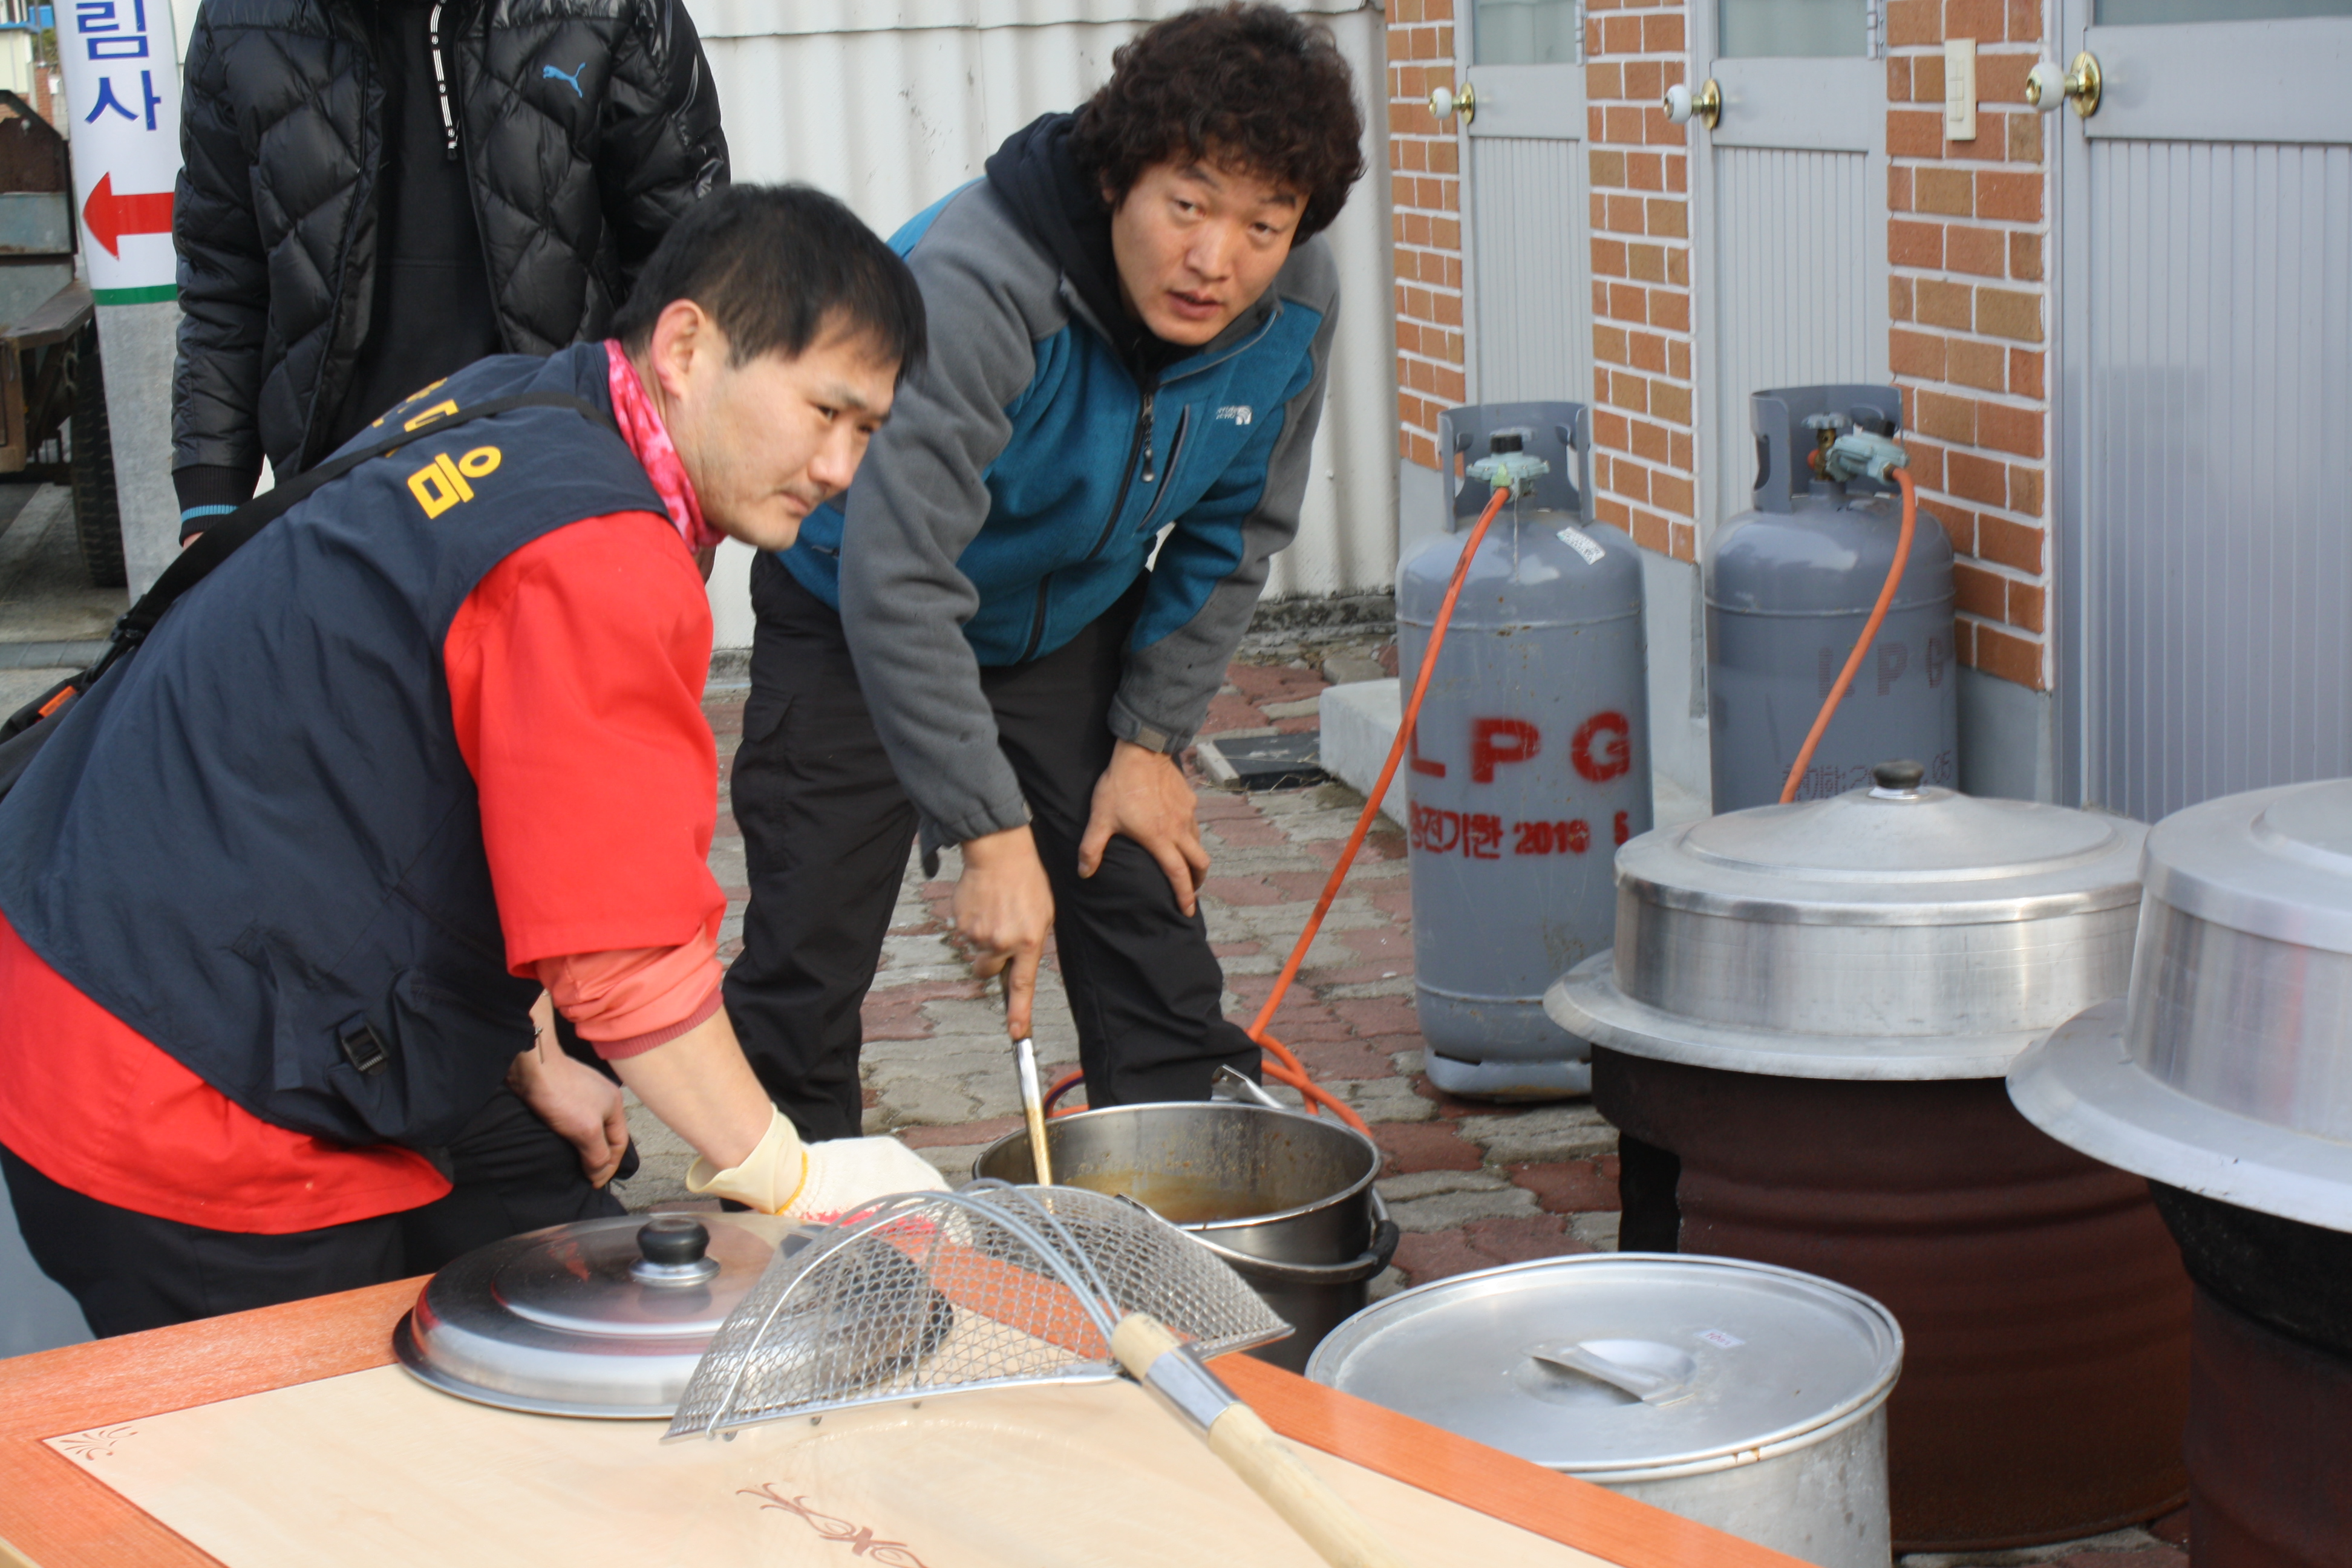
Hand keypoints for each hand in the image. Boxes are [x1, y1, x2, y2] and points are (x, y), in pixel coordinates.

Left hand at [509, 997, 630, 1186]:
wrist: (533, 1064)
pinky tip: (561, 1138)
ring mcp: (584, 1093)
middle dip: (599, 1156)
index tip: (593, 1183)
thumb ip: (597, 1154)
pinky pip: (574, 1118)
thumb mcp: (585, 1130)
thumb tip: (598, 1174)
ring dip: (584, 1145)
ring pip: (590, 1126)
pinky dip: (572, 1133)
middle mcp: (603, 1098)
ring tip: (573, 1161)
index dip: (609, 1167)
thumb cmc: (562, 1095)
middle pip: (606, 1135)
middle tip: (586, 1175)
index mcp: (615, 1105)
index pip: (619, 1144)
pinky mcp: (564, 1091)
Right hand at [955, 825, 1054, 1038]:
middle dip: (990, 958)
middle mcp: (1002, 942)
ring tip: (994, 907)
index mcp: (1028, 941)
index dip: (1019, 1013)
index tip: (1016, 1035)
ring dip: (982, 935)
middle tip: (999, 931)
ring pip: (976, 949)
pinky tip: (982, 902)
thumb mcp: (1044, 913)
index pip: (1022, 986)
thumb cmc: (1028, 879)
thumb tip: (1018, 963)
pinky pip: (964, 933)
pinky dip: (971, 921)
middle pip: (988, 970)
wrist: (1000, 852)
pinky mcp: (961, 923)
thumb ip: (1032, 942)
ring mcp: (979, 934)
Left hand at [1078, 739, 1208, 915]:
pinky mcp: (1189, 798)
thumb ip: (1092, 848)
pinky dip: (1191, 832)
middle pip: (1200, 862)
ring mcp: (1187, 813)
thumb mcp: (1100, 818)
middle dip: (1198, 880)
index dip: (1184, 896)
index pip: (1178, 875)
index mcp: (1160, 839)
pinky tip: (1179, 828)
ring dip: (1195, 856)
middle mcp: (1179, 829)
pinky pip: (1194, 821)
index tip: (1188, 911)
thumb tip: (1084, 873)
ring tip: (1186, 862)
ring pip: (1199, 841)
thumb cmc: (1119, 786)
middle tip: (1191, 889)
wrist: (1141, 751)